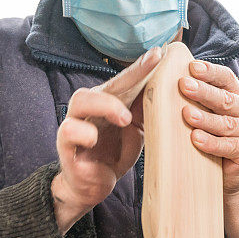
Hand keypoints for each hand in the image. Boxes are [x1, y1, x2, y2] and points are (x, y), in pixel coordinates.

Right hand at [52, 47, 163, 233]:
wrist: (92, 184)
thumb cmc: (114, 152)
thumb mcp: (137, 132)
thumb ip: (148, 113)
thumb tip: (172, 93)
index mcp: (110, 102)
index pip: (128, 81)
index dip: (143, 67)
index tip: (163, 53)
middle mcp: (91, 107)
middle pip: (108, 84)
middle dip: (132, 73)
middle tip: (154, 63)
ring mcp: (76, 123)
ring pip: (82, 100)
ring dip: (106, 105)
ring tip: (125, 118)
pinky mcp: (66, 145)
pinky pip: (69, 131)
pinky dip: (83, 133)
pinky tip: (93, 139)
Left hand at [178, 60, 238, 198]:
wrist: (228, 181)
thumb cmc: (213, 146)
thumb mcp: (207, 121)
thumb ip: (197, 104)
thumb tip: (165, 82)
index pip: (227, 80)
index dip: (211, 72)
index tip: (192, 67)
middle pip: (226, 100)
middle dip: (204, 92)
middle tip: (184, 85)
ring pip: (227, 124)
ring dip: (206, 119)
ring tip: (186, 114)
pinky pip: (229, 146)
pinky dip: (211, 143)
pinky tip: (196, 139)